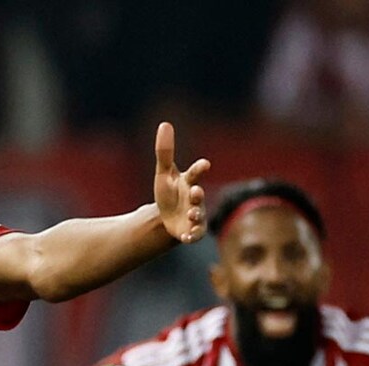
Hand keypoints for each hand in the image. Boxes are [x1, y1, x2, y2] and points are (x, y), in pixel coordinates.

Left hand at [153, 122, 210, 243]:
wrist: (166, 218)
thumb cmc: (169, 193)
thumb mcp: (163, 173)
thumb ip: (165, 151)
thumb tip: (165, 124)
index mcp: (189, 182)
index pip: (196, 173)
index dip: (200, 168)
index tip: (204, 164)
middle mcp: (195, 198)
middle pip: (198, 195)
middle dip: (198, 194)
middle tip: (195, 192)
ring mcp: (195, 215)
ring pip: (199, 215)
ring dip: (196, 215)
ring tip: (191, 214)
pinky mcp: (192, 231)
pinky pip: (196, 234)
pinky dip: (192, 235)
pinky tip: (186, 238)